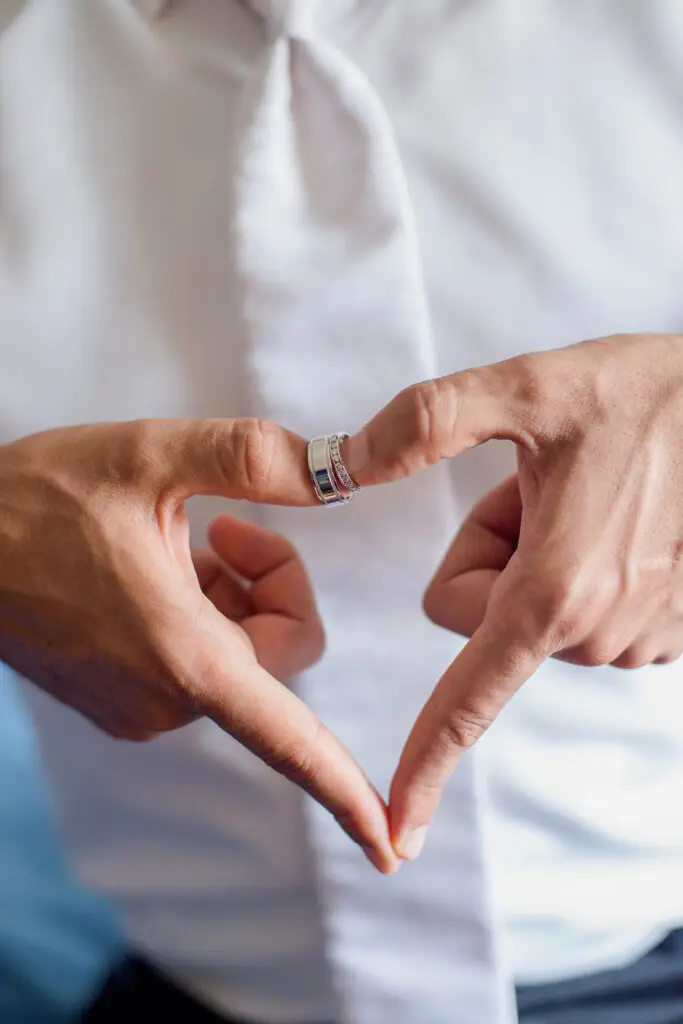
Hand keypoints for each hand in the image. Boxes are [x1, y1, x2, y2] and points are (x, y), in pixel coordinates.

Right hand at [0, 419, 397, 872]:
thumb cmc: (33, 498)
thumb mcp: (150, 454)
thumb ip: (256, 459)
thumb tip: (341, 469)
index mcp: (182, 657)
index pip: (288, 741)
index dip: (347, 794)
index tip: (391, 847)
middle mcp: (164, 701)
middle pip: (280, 652)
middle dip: (274, 582)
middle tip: (226, 526)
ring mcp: (138, 707)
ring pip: (240, 654)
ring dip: (231, 592)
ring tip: (178, 541)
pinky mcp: (118, 700)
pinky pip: (198, 662)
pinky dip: (201, 613)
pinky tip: (157, 566)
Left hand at [344, 333, 682, 859]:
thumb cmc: (650, 395)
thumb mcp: (532, 387)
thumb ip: (430, 422)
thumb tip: (346, 462)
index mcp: (555, 592)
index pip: (467, 698)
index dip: (425, 760)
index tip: (398, 828)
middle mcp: (598, 631)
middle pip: (477, 614)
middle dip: (490, 552)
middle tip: (541, 489)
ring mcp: (637, 634)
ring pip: (528, 609)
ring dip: (536, 553)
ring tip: (589, 494)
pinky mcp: (663, 625)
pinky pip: (576, 608)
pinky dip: (576, 563)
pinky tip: (614, 512)